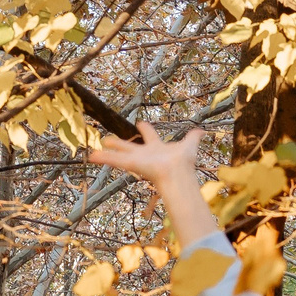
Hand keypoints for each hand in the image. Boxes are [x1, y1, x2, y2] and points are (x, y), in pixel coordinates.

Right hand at [89, 121, 203, 189]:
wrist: (177, 173)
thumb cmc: (183, 162)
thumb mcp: (190, 145)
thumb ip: (194, 137)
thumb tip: (203, 131)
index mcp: (157, 147)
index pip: (150, 136)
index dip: (146, 129)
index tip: (141, 123)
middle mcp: (145, 154)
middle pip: (129, 146)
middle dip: (120, 143)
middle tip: (108, 139)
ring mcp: (137, 160)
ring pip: (118, 156)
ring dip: (106, 154)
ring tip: (93, 152)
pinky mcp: (131, 164)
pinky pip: (115, 161)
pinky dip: (104, 158)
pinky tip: (92, 156)